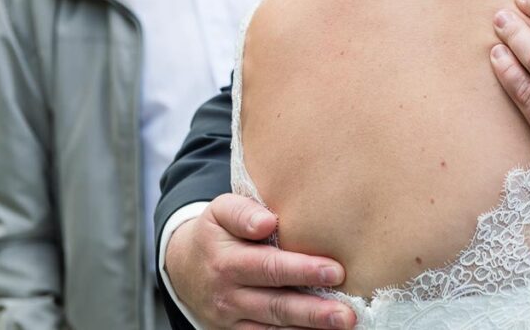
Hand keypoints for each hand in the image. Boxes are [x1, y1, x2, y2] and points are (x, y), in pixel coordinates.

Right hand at [164, 193, 354, 328]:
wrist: (182, 268)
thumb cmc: (214, 233)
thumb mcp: (220, 211)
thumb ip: (242, 212)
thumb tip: (267, 222)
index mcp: (226, 260)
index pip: (269, 267)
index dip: (302, 270)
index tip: (335, 271)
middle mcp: (228, 293)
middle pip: (276, 304)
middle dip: (313, 310)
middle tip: (346, 313)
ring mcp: (231, 318)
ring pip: (274, 326)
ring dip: (310, 327)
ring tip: (344, 323)